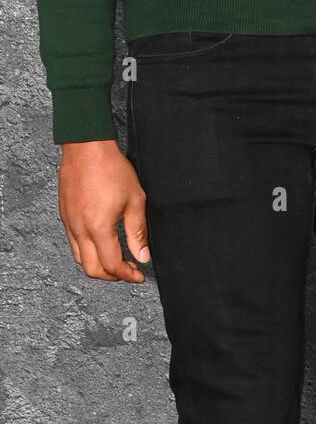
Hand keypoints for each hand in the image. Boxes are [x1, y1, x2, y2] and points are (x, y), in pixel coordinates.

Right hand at [58, 140, 148, 281]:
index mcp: (98, 228)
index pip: (111, 265)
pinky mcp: (64, 215)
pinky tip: (100, 242)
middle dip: (111, 277)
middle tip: (128, 271)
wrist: (86, 147)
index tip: (139, 275)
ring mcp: (68, 223)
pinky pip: (73, 243)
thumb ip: (138, 231)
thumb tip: (142, 255)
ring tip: (115, 259)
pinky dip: (87, 251)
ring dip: (97, 265)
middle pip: (91, 269)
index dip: (127, 275)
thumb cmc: (111, 168)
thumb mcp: (135, 199)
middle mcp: (79, 230)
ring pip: (79, 258)